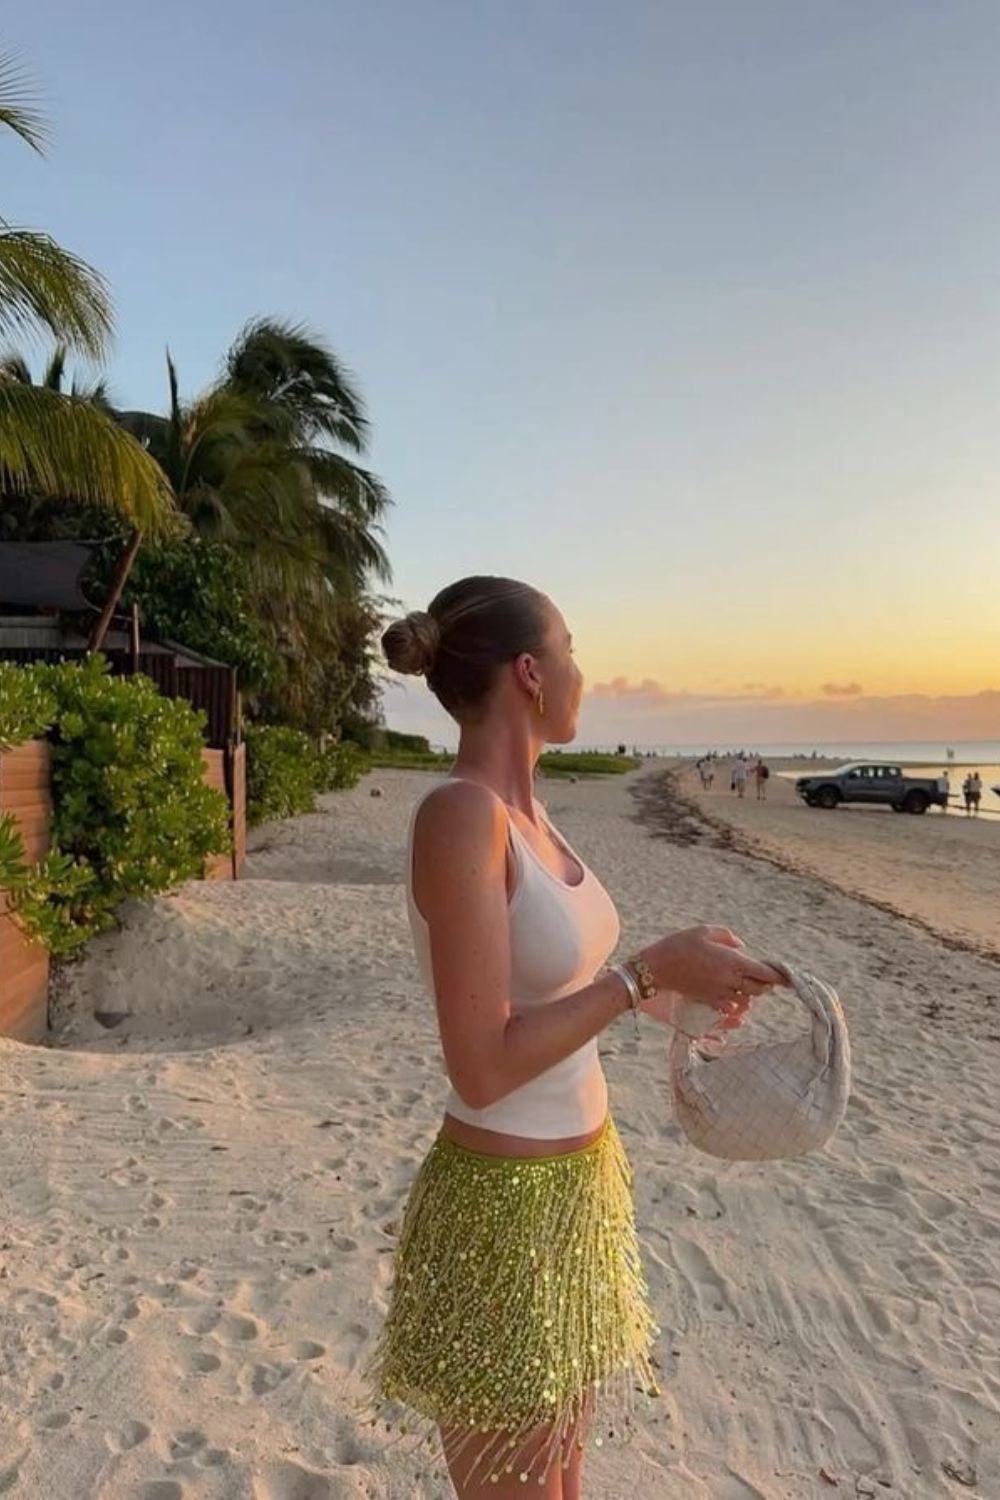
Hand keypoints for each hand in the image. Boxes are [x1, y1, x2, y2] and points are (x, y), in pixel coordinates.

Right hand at [638, 925, 783, 1020]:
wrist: (656, 968)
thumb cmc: (679, 945)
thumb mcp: (703, 931)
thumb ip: (727, 937)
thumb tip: (741, 946)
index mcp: (731, 961)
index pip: (763, 972)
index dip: (778, 976)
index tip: (787, 977)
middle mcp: (728, 980)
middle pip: (759, 989)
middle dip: (766, 985)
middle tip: (766, 978)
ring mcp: (719, 993)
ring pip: (747, 999)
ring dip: (751, 994)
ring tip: (749, 985)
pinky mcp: (709, 1001)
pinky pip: (731, 1007)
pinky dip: (736, 1003)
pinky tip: (733, 995)